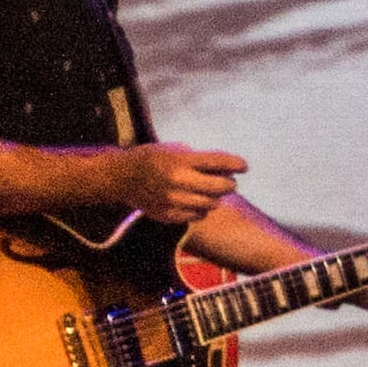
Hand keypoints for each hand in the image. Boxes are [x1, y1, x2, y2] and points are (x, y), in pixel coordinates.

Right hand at [115, 145, 247, 223]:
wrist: (123, 176)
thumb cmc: (156, 158)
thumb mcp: (178, 150)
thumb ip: (203, 159)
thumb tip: (232, 169)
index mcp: (181, 160)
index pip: (219, 162)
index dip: (237, 164)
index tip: (244, 166)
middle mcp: (177, 181)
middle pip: (221, 187)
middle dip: (229, 183)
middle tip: (228, 181)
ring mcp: (172, 200)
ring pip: (212, 204)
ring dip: (215, 197)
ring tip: (210, 190)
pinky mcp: (167, 215)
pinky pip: (197, 216)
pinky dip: (201, 209)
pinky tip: (195, 201)